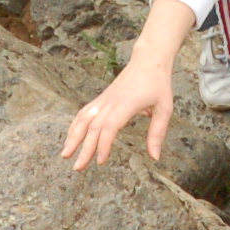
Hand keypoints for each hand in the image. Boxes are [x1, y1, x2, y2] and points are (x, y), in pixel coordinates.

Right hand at [62, 51, 172, 169]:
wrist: (148, 60)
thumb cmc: (158, 84)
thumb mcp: (165, 108)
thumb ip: (157, 133)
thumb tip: (154, 157)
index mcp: (127, 104)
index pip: (110, 126)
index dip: (103, 144)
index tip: (100, 161)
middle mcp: (111, 102)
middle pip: (93, 127)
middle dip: (84, 148)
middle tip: (78, 168)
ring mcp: (104, 99)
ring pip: (83, 118)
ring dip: (73, 137)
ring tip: (65, 155)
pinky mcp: (102, 98)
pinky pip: (84, 112)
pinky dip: (75, 125)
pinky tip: (71, 138)